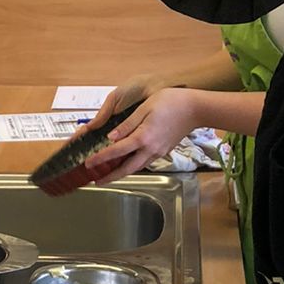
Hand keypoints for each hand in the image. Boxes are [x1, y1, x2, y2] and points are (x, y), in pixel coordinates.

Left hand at [80, 86, 209, 183]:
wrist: (195, 108)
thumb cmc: (171, 102)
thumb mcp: (145, 108)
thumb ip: (127, 124)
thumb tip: (111, 137)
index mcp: (143, 137)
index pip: (116, 151)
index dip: (101, 158)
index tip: (89, 164)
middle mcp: (150, 149)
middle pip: (127, 169)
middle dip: (111, 177)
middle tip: (98, 181)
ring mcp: (158, 152)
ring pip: (137, 167)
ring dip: (122, 173)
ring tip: (110, 175)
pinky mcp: (164, 150)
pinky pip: (145, 162)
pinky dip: (134, 165)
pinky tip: (128, 163)